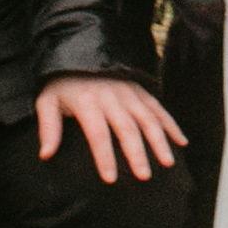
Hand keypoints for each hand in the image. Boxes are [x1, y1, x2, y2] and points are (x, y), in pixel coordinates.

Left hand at [37, 79, 185, 182]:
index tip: (110, 179)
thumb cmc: (62, 83)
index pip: (97, 133)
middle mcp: (111, 97)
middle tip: (144, 176)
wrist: (80, 49)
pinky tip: (181, 142)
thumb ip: (48, 127)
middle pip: (127, 128)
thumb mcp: (47, 101)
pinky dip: (171, 124)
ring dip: (159, 140)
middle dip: (137, 153)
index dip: (104, 156)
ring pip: (148, 118)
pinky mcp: (140, 90)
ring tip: (167, 162)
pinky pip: (159, 108)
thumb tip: (45, 155)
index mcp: (88, 102)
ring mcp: (129, 92)